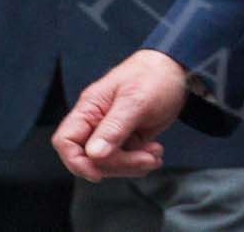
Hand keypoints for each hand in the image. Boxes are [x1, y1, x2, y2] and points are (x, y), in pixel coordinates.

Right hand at [53, 50, 187, 180]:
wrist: (177, 70)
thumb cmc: (154, 76)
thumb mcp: (135, 101)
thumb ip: (114, 128)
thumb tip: (93, 154)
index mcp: (90, 108)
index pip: (66, 140)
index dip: (76, 161)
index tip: (98, 173)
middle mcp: (96, 122)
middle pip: (91, 159)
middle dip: (118, 165)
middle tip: (145, 158)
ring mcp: (112, 133)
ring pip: (110, 164)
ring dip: (133, 165)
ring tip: (154, 154)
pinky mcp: (127, 139)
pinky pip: (126, 162)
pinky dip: (141, 162)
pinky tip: (155, 152)